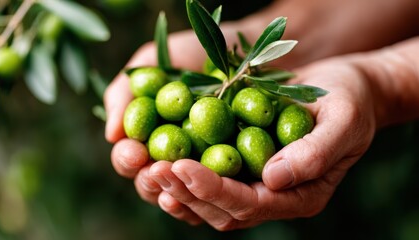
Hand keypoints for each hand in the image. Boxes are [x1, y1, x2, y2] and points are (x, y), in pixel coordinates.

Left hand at [144, 57, 376, 229]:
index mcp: (301, 196)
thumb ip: (315, 153)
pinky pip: (209, 184)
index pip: (251, 204)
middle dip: (186, 193)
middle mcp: (276, 198)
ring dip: (177, 190)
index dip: (214, 189)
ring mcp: (258, 186)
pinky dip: (183, 179)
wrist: (345, 90)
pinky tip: (159, 163)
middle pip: (224, 211)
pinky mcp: (244, 169)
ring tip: (147, 169)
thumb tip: (272, 180)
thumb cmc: (350, 100)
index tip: (182, 167)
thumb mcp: (344, 120)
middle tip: (154, 170)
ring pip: (210, 204)